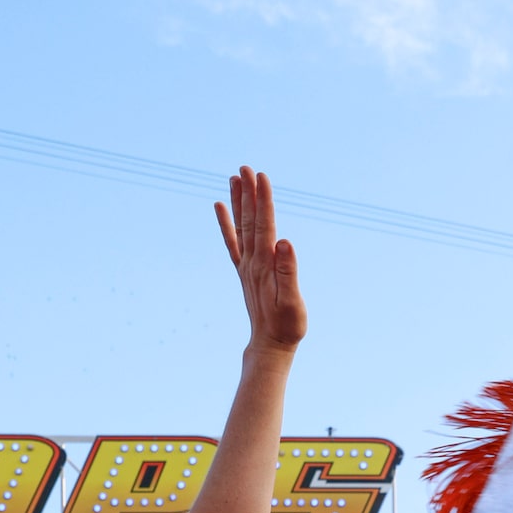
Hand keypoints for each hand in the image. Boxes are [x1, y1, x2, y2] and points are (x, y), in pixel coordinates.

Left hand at [214, 168, 305, 353]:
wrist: (269, 345)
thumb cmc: (287, 325)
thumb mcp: (293, 301)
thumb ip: (288, 270)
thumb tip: (283, 241)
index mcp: (265, 265)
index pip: (264, 225)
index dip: (263, 200)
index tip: (262, 176)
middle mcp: (251, 261)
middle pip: (250, 221)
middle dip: (248, 193)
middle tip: (245, 167)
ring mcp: (246, 266)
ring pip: (240, 227)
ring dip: (238, 201)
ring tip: (235, 177)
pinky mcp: (244, 272)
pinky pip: (232, 243)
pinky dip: (225, 223)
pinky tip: (219, 207)